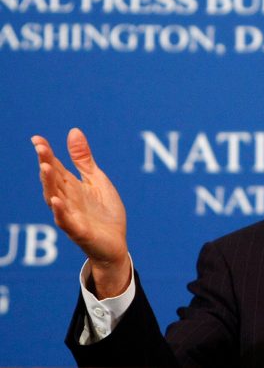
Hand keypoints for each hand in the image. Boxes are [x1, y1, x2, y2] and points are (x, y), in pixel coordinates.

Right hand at [32, 128, 130, 297]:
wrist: (115, 244)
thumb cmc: (104, 212)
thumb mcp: (96, 180)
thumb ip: (83, 159)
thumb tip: (73, 130)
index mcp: (71, 187)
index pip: (55, 167)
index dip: (46, 153)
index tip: (36, 138)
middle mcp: (67, 200)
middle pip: (53, 181)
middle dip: (46, 164)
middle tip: (40, 148)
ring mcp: (72, 216)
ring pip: (55, 199)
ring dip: (49, 184)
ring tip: (45, 168)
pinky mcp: (80, 232)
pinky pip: (67, 221)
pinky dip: (60, 211)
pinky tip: (56, 201)